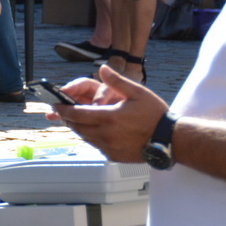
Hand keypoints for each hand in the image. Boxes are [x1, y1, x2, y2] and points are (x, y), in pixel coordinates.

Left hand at [48, 64, 167, 162]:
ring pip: (84, 137)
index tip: (55, 104)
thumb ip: (117, 81)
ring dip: (79, 128)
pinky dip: (91, 137)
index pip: (76, 114)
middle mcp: (104, 134)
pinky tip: (96, 130)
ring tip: (78, 119)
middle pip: (76, 126)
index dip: (62, 109)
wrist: (169, 140)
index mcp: (108, 118)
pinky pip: (95, 146)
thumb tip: (102, 69)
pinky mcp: (112, 156)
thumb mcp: (138, 93)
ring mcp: (108, 147)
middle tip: (63, 111)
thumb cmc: (155, 115)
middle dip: (68, 118)